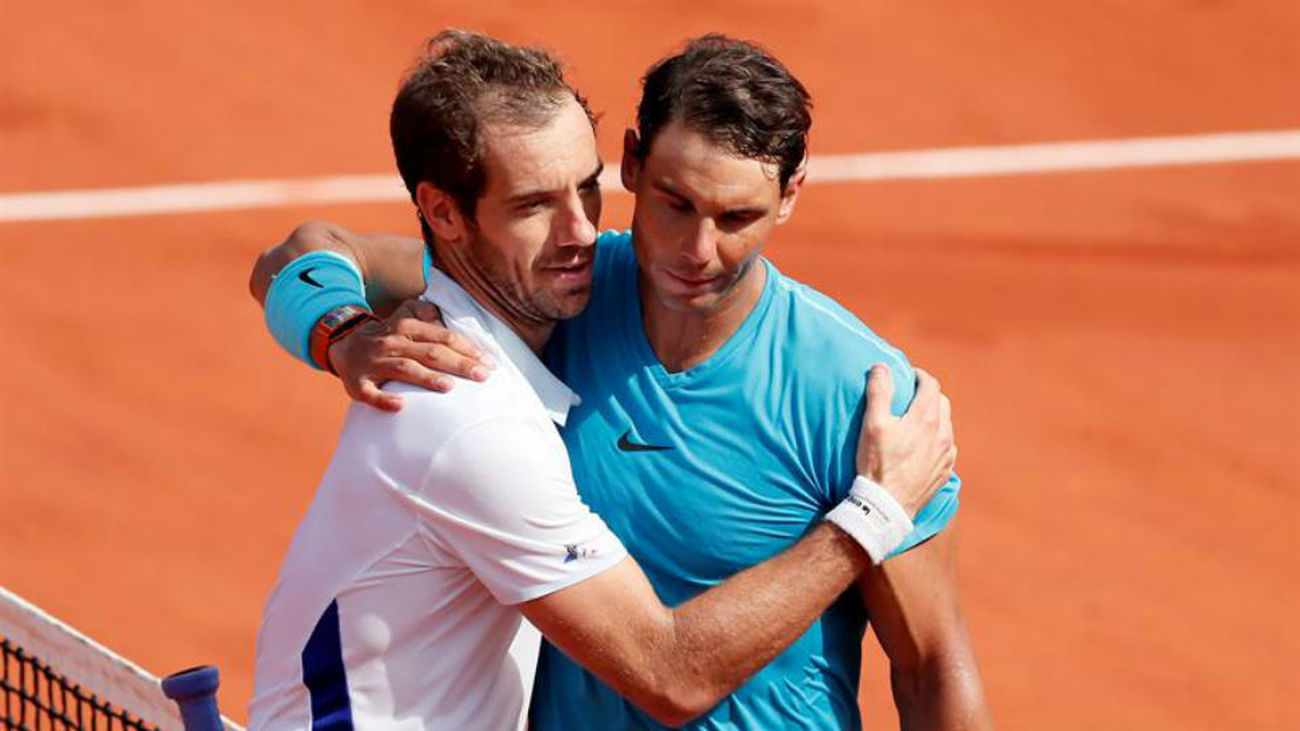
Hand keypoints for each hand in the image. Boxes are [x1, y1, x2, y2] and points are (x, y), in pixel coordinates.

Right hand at [327, 298, 494, 411]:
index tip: (490, 362)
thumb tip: (445, 315)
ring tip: (449, 387)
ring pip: (404, 369)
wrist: (343, 344)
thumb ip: (426, 314)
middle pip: (430, 352)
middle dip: (459, 364)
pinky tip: (401, 406)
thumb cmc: (387, 335)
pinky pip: (371, 394)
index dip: (468, 349)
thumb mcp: (404, 317)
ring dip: (427, 378)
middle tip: (483, 376)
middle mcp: (392, 343)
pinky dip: (384, 400)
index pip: (443, 337)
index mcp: (406, 328)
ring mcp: (374, 364)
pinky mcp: (358, 384)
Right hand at [855, 365, 956, 516]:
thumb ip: (879, 391)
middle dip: (928, 394)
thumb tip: (882, 366)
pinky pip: (947, 448)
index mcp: (926, 418)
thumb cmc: (877, 464)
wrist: (886, 506)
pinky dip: (937, 439)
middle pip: (942, 402)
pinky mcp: (945, 472)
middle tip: (910, 395)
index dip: (918, 375)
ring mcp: (947, 455)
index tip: (907, 375)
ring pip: (946, 425)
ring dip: (934, 417)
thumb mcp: (872, 424)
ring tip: (915, 421)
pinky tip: (923, 446)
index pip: (930, 384)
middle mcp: (943, 434)